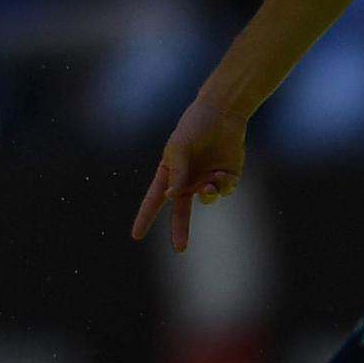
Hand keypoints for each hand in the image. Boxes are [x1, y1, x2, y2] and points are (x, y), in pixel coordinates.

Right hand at [132, 96, 247, 252]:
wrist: (222, 114)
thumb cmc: (194, 127)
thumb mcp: (180, 148)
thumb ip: (177, 173)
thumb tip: (171, 198)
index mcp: (170, 173)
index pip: (153, 200)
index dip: (145, 218)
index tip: (136, 236)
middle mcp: (188, 180)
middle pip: (181, 211)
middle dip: (180, 230)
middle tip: (180, 248)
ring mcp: (208, 179)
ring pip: (207, 199)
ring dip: (208, 194)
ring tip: (211, 182)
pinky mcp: (227, 177)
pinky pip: (225, 191)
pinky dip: (224, 186)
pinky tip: (223, 173)